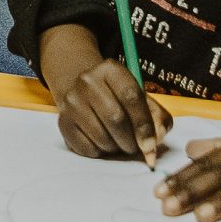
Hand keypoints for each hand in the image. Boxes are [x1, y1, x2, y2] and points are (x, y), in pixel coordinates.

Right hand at [38, 23, 168, 161]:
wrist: (81, 91)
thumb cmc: (118, 98)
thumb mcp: (140, 98)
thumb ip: (157, 117)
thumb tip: (157, 139)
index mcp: (111, 69)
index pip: (131, 97)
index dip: (144, 125)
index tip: (150, 145)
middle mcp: (88, 81)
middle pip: (116, 119)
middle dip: (130, 140)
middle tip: (134, 147)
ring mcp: (72, 100)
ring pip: (101, 137)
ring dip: (115, 148)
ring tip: (118, 142)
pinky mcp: (62, 121)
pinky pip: (87, 148)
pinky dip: (100, 152)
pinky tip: (102, 142)